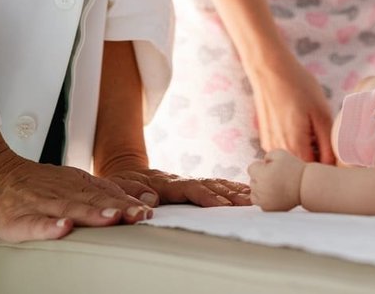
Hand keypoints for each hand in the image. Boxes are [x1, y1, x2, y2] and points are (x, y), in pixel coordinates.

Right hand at [0, 130, 153, 241]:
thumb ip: (103, 192)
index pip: (107, 192)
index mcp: (76, 185)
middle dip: (120, 208)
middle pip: (94, 201)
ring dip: (92, 214)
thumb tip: (143, 199)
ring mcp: (39, 204)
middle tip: (142, 215)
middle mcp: (62, 193)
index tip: (152, 208)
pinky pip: (34, 223)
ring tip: (113, 218)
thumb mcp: (71, 182)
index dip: (130, 200)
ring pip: (69, 209)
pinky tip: (63, 228)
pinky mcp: (16, 218)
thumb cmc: (32, 183)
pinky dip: (49, 226)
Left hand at [101, 166, 251, 206]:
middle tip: (251, 203)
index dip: (206, 196)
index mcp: (163, 182)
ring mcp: (187, 180)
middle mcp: (179, 179)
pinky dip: (232, 187)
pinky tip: (247, 193)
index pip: (189, 188)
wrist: (122, 169)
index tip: (222, 205)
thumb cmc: (118, 183)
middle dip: (230, 194)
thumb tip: (151, 200)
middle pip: (209, 184)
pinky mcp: (191, 184)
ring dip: (235, 190)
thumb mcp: (118, 187)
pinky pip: (215, 184)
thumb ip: (132, 192)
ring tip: (255, 198)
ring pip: (215, 183)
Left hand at [248, 149, 306, 210]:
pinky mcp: (268, 209)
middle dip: (261, 177)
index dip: (261, 166)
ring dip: (260, 190)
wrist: (305, 185)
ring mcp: (264, 201)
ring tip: (274, 186)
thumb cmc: (293, 168)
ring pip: (254, 194)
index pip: (251, 169)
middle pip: (252, 181)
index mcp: (261, 175)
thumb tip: (261, 164)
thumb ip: (266, 156)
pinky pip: (260, 203)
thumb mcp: (279, 153)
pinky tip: (275, 195)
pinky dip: (265, 200)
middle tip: (276, 177)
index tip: (272, 168)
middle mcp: (260, 189)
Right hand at [249, 57, 335, 163]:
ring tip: (313, 130)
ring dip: (307, 152)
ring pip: (293, 161)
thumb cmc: (298, 87)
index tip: (338, 156)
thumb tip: (333, 166)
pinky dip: (295, 145)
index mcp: (294, 148)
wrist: (269, 70)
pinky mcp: (266, 139)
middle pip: (303, 170)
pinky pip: (285, 151)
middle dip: (318, 160)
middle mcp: (278, 153)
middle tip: (327, 140)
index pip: (315, 174)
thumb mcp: (321, 114)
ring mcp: (269, 147)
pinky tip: (300, 126)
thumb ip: (328, 145)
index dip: (329, 168)